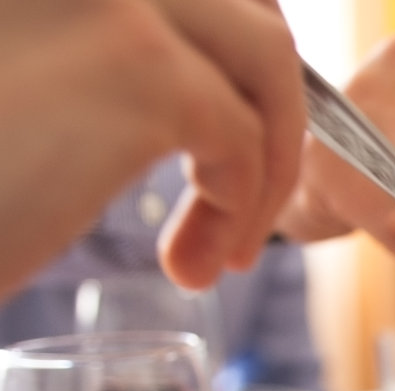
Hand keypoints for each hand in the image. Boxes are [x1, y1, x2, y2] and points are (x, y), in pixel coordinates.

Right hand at [0, 0, 303, 296]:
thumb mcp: (29, 79)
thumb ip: (93, 51)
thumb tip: (197, 70)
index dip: (227, 45)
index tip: (225, 132)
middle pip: (246, 2)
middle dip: (266, 98)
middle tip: (238, 187)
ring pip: (267, 61)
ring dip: (269, 157)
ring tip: (225, 241)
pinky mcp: (140, 68)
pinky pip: (244, 137)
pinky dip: (241, 207)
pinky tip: (193, 265)